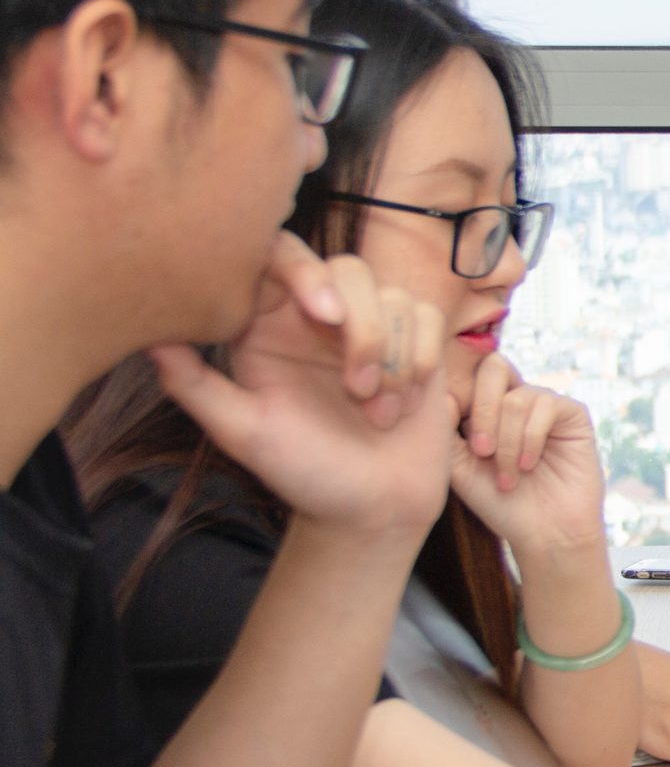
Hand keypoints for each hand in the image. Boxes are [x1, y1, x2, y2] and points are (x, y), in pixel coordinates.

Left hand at [150, 236, 451, 535]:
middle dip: (362, 328)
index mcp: (267, 327)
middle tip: (354, 388)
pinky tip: (403, 404)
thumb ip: (194, 382)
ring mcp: (372, 328)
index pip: (278, 257)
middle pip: (347, 269)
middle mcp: (319, 318)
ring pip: (392, 296)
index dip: (304, 269)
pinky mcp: (416, 342)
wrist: (374, 509)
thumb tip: (147, 335)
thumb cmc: (305, 473)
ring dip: (393, 358)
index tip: (324, 315)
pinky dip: (420, 361)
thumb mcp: (243, 431)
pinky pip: (426, 318)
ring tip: (378, 412)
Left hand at [447, 354, 607, 557]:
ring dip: (507, 441)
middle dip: (482, 410)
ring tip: (507, 476)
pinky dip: (531, 439)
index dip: (459, 397)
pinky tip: (528, 466)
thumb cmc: (498, 504)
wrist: (542, 533)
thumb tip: (441, 390)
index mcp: (486, 406)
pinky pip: (546, 406)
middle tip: (481, 450)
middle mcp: (516, 398)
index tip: (459, 440)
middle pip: (494, 366)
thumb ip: (445, 428)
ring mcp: (545, 404)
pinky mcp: (573, 414)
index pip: (468, 373)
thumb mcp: (458, 466)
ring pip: (516, 397)